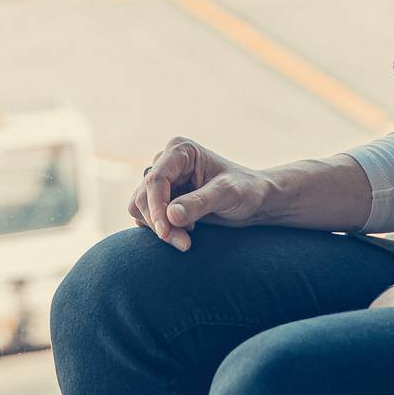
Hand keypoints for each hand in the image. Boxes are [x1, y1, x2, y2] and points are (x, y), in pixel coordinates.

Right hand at [130, 136, 269, 250]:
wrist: (253, 200)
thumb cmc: (245, 191)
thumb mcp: (227, 195)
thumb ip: (199, 203)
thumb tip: (171, 216)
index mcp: (181, 151)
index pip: (155, 179)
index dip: (156, 208)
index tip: (166, 233)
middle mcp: (166, 162)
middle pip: (143, 195)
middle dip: (159, 223)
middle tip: (184, 243)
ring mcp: (162, 181)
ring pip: (140, 207)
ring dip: (159, 228)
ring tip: (187, 237)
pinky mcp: (161, 198)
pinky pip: (145, 216)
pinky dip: (160, 229)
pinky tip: (185, 231)